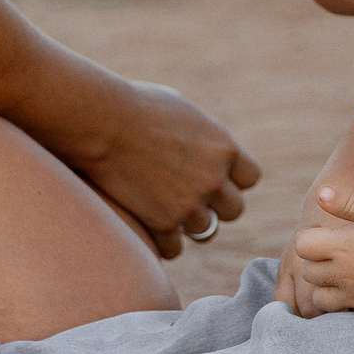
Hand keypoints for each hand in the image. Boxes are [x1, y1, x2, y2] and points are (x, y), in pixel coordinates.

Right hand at [61, 79, 259, 258]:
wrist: (102, 122)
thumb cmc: (136, 106)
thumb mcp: (182, 111)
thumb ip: (201, 136)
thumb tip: (204, 147)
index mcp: (224, 148)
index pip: (250, 177)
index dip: (232, 178)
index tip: (212, 175)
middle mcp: (214, 179)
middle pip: (234, 210)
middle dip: (214, 205)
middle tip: (189, 196)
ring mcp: (190, 204)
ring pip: (203, 231)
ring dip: (185, 222)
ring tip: (161, 206)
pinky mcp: (163, 223)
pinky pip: (174, 247)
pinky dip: (162, 240)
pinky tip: (147, 223)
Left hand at [287, 186, 353, 315]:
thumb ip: (346, 202)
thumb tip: (320, 193)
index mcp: (344, 245)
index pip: (302, 246)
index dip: (309, 237)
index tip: (326, 232)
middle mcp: (345, 273)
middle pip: (308, 272)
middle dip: (315, 261)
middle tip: (336, 251)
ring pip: (318, 299)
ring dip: (323, 286)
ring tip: (341, 273)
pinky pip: (341, 312)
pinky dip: (341, 301)